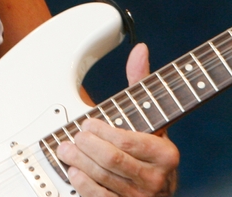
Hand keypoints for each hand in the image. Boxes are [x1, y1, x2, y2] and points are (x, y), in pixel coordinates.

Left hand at [56, 44, 179, 195]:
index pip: (126, 142)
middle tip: (73, 135)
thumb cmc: (149, 144)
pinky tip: (73, 170)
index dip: (101, 131)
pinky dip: (82, 183)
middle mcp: (156, 179)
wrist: (158, 187)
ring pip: (102, 178)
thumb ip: (142, 82)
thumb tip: (140, 49)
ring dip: (78, 162)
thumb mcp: (151, 115)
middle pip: (110, 160)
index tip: (87, 123)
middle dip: (86, 146)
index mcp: (166, 154)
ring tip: (65, 148)